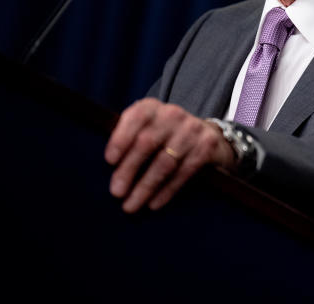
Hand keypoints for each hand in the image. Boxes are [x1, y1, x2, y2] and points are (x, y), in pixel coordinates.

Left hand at [105, 98, 234, 212]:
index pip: (136, 117)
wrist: (206, 136)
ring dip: (146, 186)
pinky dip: (167, 190)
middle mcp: (173, 114)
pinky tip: (154, 203)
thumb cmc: (163, 137)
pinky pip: (184, 172)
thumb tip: (107, 168)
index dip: (121, 138)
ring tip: (131, 205)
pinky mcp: (206, 146)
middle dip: (129, 169)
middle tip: (116, 192)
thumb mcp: (146, 129)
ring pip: (165, 162)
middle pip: (147, 142)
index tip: (109, 161)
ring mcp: (192, 129)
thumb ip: (127, 139)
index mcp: (152, 108)